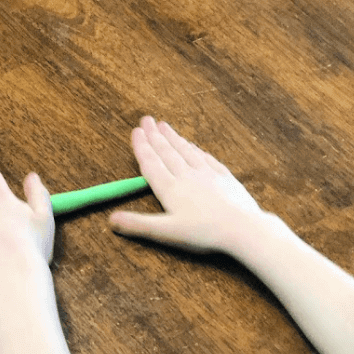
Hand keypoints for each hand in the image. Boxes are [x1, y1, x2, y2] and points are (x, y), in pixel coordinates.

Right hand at [109, 116, 263, 254]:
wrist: (243, 228)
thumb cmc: (204, 233)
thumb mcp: (166, 232)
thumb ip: (138, 224)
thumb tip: (111, 220)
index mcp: (170, 189)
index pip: (151, 164)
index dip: (142, 147)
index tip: (135, 131)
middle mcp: (186, 176)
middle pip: (167, 152)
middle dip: (154, 136)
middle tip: (146, 119)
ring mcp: (207, 175)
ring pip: (186, 151)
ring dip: (173, 138)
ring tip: (164, 126)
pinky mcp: (224, 178)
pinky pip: (206, 158)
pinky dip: (196, 150)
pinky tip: (193, 146)